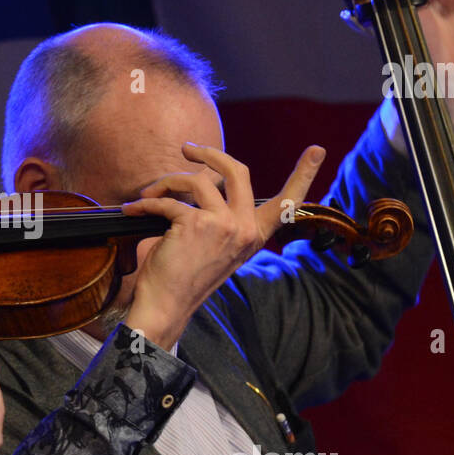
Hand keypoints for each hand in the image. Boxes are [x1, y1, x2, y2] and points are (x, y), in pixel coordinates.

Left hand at [121, 143, 325, 348]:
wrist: (167, 306)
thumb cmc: (185, 276)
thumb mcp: (216, 245)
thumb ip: (221, 216)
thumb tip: (204, 178)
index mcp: (255, 235)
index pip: (288, 202)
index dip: (304, 174)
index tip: (318, 150)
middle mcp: (245, 229)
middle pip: (236, 171)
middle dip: (209, 152)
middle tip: (187, 149)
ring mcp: (224, 225)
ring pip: (196, 179)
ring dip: (166, 182)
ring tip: (148, 194)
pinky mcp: (196, 224)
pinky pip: (168, 199)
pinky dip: (146, 202)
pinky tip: (135, 209)